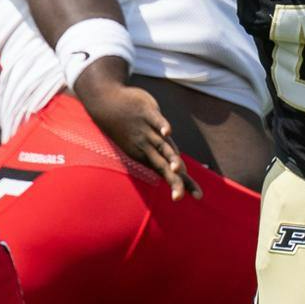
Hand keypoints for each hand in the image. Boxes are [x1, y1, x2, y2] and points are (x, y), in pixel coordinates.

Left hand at [73, 60, 199, 199]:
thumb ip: (164, 156)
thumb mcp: (146, 145)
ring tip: (177, 169)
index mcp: (149, 156)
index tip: (198, 198)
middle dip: (174, 182)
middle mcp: (149, 147)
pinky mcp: (147, 112)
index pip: (171, 174)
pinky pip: (155, 121)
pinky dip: (161, 126)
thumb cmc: (129, 128)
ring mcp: (147, 130)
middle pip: (165, 167)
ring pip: (162, 146)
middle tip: (178, 197)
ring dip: (170, 157)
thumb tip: (180, 170)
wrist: (106, 105)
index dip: (184, 185)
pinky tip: (167, 132)